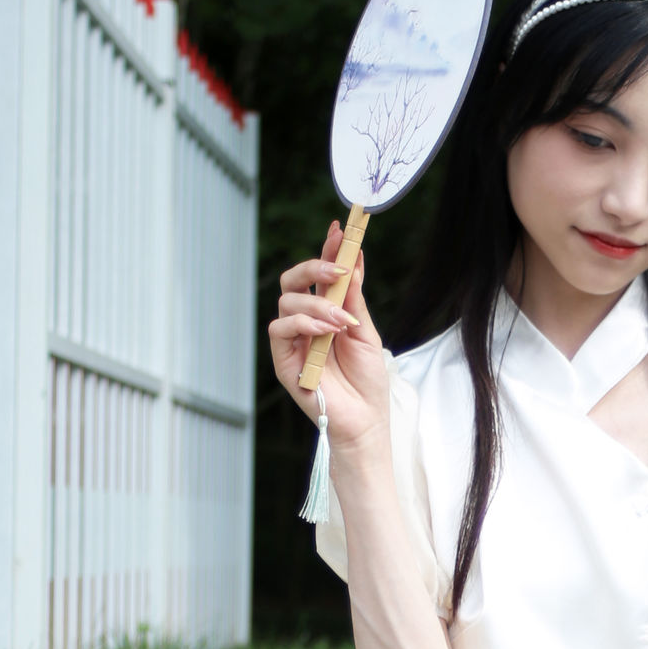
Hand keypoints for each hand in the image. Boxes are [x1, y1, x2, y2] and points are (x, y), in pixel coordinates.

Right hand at [268, 222, 388, 452]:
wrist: (365, 420)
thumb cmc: (367, 381)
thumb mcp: (366, 332)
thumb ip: (355, 298)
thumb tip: (354, 260)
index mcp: (326, 311)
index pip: (320, 273)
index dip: (327, 249)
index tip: (340, 228)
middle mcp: (305, 321)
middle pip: (293, 280)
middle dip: (314, 266)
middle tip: (338, 269)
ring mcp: (292, 339)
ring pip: (288, 301)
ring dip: (317, 303)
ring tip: (342, 320)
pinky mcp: (283, 359)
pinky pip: (280, 329)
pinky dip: (303, 323)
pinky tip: (326, 331)